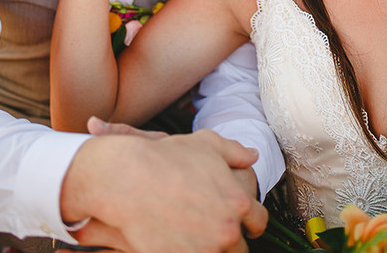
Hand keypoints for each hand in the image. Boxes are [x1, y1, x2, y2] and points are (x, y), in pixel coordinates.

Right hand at [61, 129, 266, 252]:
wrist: (128, 180)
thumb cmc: (168, 158)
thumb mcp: (207, 144)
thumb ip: (235, 151)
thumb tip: (253, 155)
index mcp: (238, 202)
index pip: (259, 222)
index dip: (252, 222)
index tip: (244, 223)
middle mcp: (226, 231)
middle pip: (239, 248)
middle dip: (230, 239)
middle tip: (214, 230)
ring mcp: (204, 252)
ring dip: (212, 250)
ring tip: (197, 239)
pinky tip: (180, 245)